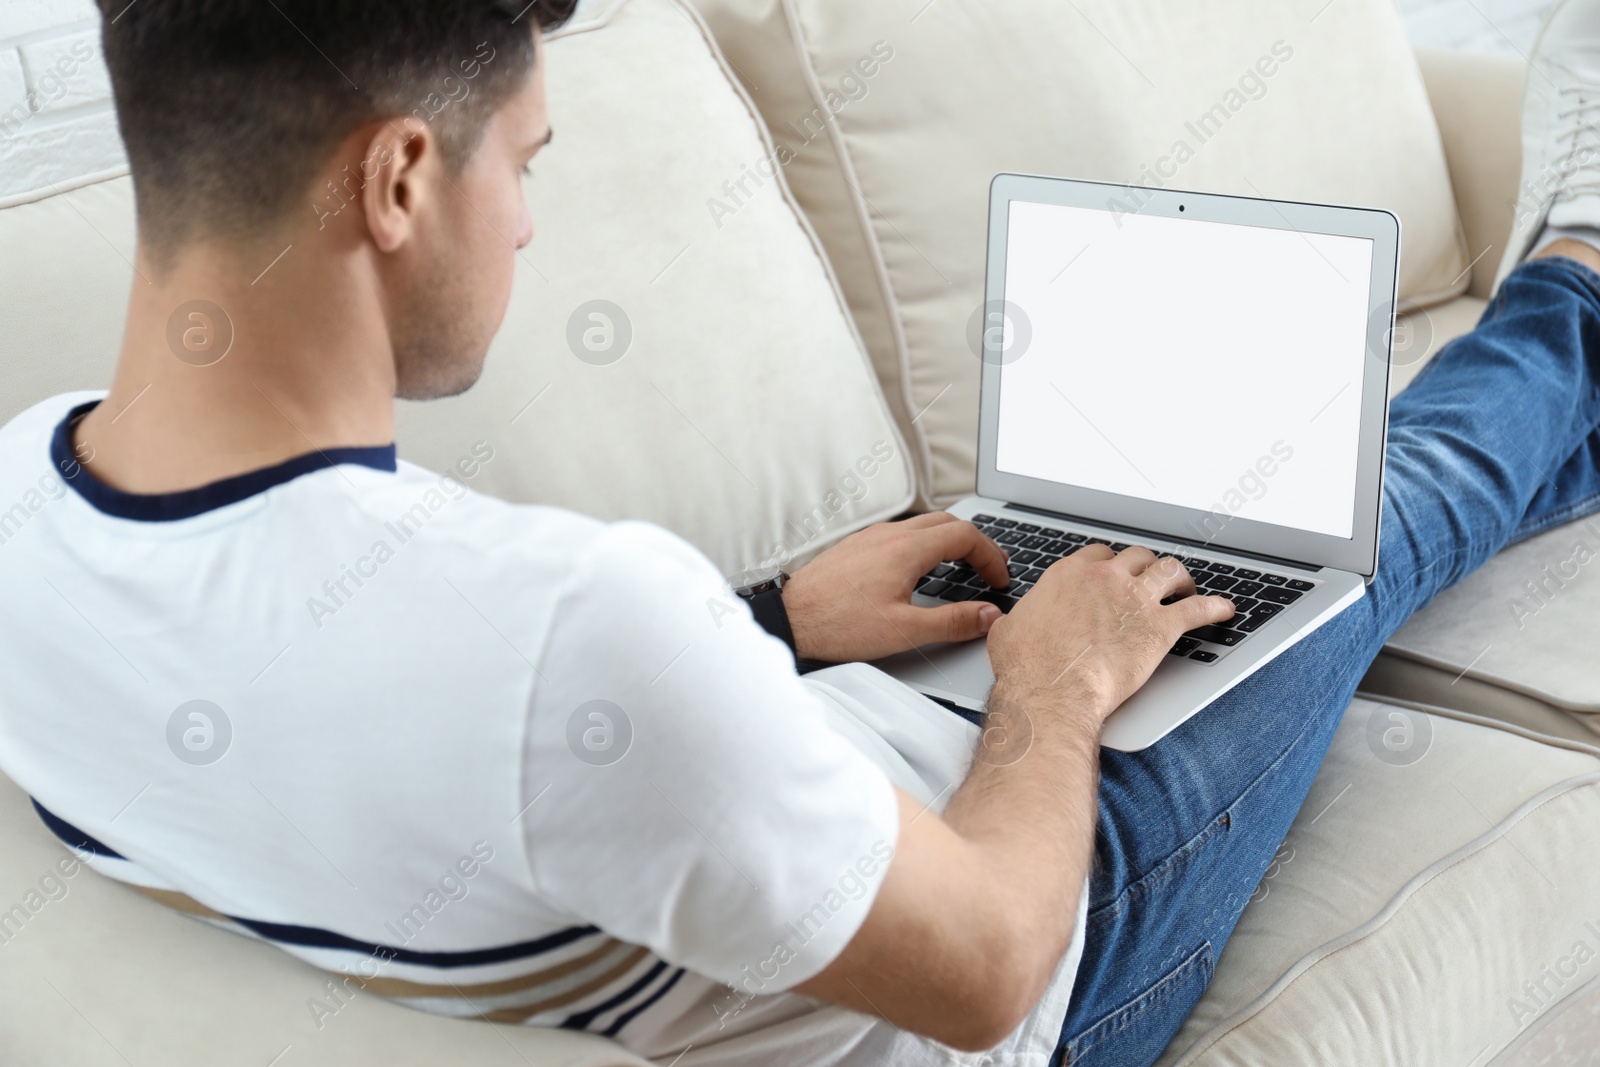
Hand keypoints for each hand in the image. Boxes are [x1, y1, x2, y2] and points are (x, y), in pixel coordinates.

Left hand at [782, 513, 1010, 662]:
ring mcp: (870, 537)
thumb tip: (989, 615)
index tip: (1000, 579)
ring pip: (922, 525)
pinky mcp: (856, 547)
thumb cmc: (838, 624)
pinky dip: (924, 545)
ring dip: (949, 541)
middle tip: (990, 568)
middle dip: (975, 543)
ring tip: (962, 567)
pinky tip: (920, 570)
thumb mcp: (904, 630)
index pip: (965, 535)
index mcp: (906, 549)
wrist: (789, 618)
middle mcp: (889, 534)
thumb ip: (952, 622)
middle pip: (947, 522)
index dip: (991, 556)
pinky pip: (901, 534)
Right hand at [987, 546, 1234, 716]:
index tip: (1114, 574)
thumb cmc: (1027, 666)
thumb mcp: (1008, 631)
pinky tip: (1225, 610)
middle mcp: (1105, 578)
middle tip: (1150, 579)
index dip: (1111, 565)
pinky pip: (1197, 609)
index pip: (1099, 555)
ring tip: (1186, 586)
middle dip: (1145, 566)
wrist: (1051, 690)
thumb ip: (1015, 618)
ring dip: (1180, 577)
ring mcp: (1135, 599)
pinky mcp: (1160, 627)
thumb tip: (1008, 622)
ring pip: (1169, 570)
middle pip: (1137, 557)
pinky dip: (1214, 608)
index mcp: (1070, 574)